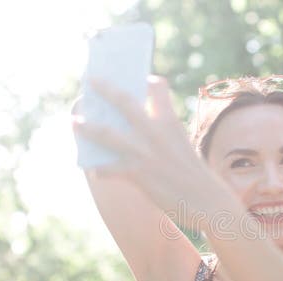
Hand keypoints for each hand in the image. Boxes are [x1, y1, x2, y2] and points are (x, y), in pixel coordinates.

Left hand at [72, 76, 232, 230]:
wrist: (207, 201)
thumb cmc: (194, 175)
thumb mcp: (182, 145)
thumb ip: (161, 134)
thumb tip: (134, 130)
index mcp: (171, 122)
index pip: (157, 88)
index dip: (149, 81)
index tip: (142, 78)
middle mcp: (155, 132)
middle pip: (124, 102)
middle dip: (105, 89)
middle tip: (91, 79)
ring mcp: (145, 152)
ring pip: (107, 134)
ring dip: (87, 127)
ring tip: (75, 122)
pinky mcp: (138, 174)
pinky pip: (109, 168)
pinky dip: (100, 169)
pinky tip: (95, 170)